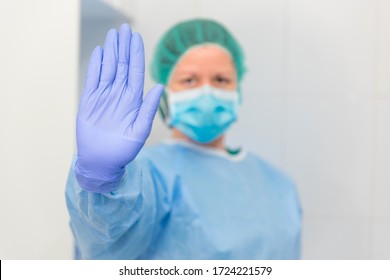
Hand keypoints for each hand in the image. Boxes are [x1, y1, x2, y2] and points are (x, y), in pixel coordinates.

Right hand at [75, 23, 162, 191]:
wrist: (102, 161)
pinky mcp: (90, 101)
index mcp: (133, 100)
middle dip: (123, 47)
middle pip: (122, 65)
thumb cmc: (124, 149)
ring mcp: (104, 96)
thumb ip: (149, 108)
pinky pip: (93, 79)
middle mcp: (120, 94)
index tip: (135, 37)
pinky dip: (96, 65)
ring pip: (108, 68)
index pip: (135, 71)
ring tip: (113, 35)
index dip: (135, 54)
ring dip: (111, 52)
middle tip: (124, 29)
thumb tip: (160, 86)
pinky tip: (99, 53)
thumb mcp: (141, 130)